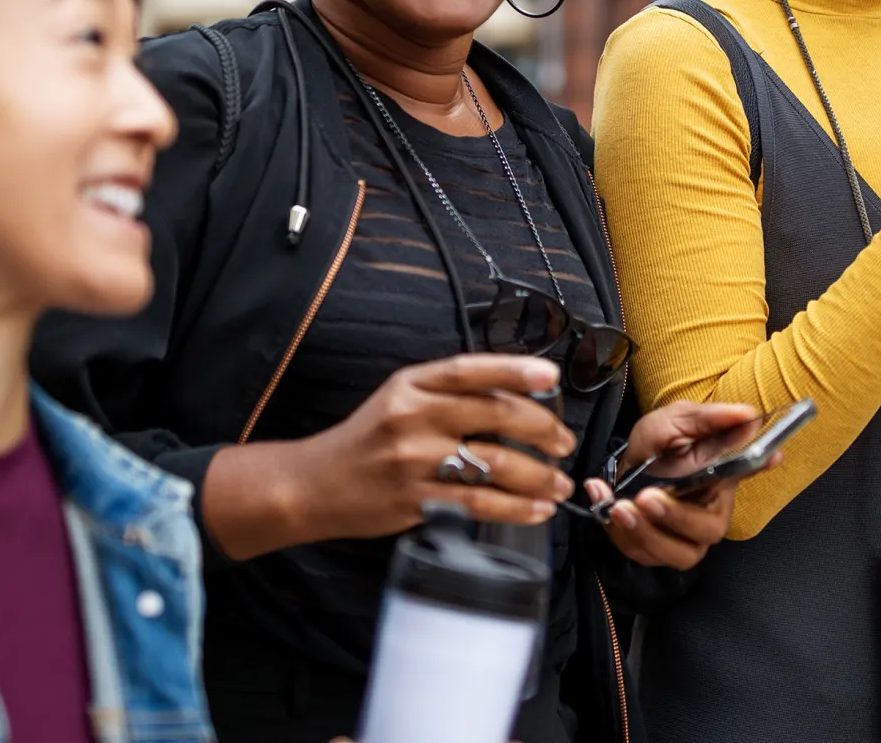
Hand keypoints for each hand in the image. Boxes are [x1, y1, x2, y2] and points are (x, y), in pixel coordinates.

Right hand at [202, 355, 576, 559]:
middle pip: (494, 414)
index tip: (551, 378)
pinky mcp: (415, 500)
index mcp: (411, 384)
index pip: (470, 370)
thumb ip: (448, 392)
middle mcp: (413, 417)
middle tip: (564, 442)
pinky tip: (537, 510)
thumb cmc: (367, 439)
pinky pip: (479, 503)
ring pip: (494, 463)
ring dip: (538, 476)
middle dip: (542, 429)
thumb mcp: (399, 398)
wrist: (315, 484)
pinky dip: (516, 508)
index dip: (515, 370)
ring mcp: (413, 460)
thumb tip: (517, 393)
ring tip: (559, 484)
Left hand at [584, 402, 763, 569]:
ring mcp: (683, 538)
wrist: (628, 463)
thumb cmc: (659, 443)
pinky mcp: (655, 550)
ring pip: (674, 552)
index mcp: (723, 480)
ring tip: (619, 506)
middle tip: (646, 497)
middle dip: (675, 518)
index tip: (769, 455)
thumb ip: (708, 419)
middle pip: (706, 531)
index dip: (755, 468)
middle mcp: (709, 515)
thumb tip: (747, 414)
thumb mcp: (676, 421)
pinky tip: (604, 503)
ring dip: (643, 531)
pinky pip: (641, 552)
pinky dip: (618, 532)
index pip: (748, 472)